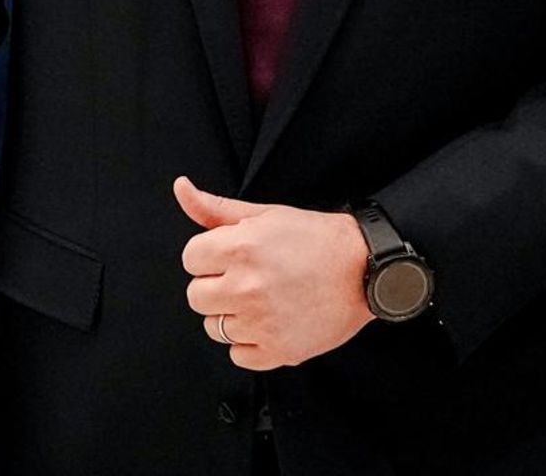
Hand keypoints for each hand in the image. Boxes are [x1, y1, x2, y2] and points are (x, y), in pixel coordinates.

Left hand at [174, 175, 372, 369]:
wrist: (364, 269)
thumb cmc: (314, 238)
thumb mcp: (262, 213)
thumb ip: (214, 208)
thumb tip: (181, 189)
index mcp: (239, 249)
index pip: (189, 259)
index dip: (206, 255)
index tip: (225, 256)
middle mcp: (247, 287)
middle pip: (196, 296)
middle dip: (213, 285)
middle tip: (240, 277)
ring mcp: (263, 322)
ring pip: (214, 327)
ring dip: (229, 315)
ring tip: (256, 299)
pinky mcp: (281, 350)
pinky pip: (238, 356)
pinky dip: (247, 343)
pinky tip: (265, 323)